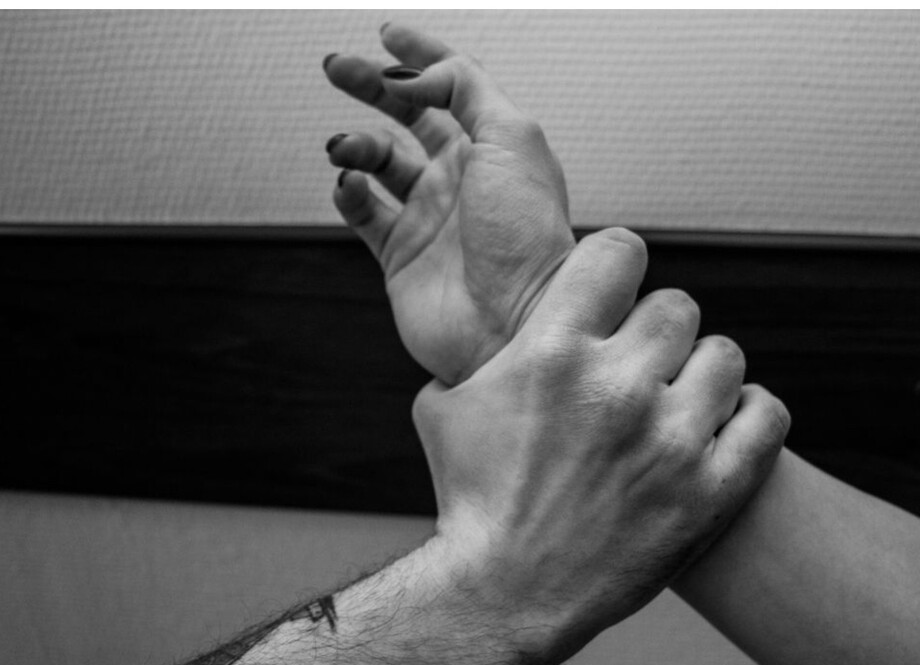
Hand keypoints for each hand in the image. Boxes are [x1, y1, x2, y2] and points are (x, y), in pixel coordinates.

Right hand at [325, 26, 573, 384]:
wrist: (514, 321)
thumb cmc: (528, 237)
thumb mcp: (512, 137)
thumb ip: (467, 89)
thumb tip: (418, 76)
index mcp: (495, 149)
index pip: (454, 87)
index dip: (421, 56)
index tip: (386, 34)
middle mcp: (463, 180)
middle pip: (409, 116)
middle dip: (373, 87)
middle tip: (337, 68)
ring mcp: (431, 218)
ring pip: (379, 161)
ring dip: (358, 142)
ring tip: (346, 145)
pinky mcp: (402, 256)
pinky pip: (364, 210)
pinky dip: (349, 190)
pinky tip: (351, 183)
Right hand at [411, 229, 790, 664]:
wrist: (504, 595)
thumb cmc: (472, 499)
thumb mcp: (446, 404)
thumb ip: (484, 344)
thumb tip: (504, 307)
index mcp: (552, 352)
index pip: (621, 251)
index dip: (617, 265)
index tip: (613, 291)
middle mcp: (616, 388)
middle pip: (678, 305)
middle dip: (655, 330)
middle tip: (637, 365)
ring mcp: (671, 442)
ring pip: (726, 355)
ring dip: (701, 373)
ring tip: (675, 403)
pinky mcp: (710, 493)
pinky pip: (768, 416)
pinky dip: (750, 415)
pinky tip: (722, 425)